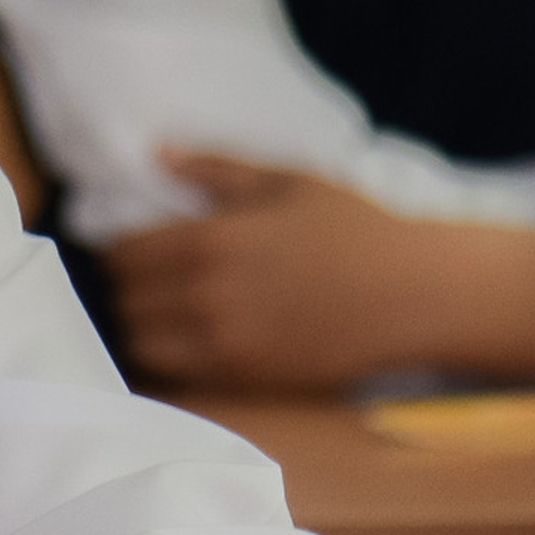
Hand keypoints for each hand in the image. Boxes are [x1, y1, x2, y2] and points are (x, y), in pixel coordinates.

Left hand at [104, 152, 534, 391]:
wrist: (417, 295)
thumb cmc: (355, 228)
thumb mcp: (284, 181)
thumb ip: (213, 168)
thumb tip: (156, 152)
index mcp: (211, 241)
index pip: (123, 255)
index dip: (117, 251)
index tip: (130, 247)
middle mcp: (208, 298)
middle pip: (123, 303)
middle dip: (124, 290)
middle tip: (142, 280)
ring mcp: (226, 347)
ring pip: (141, 345)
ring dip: (139, 328)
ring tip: (160, 312)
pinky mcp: (248, 382)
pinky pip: (178, 377)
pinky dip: (168, 359)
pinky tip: (186, 341)